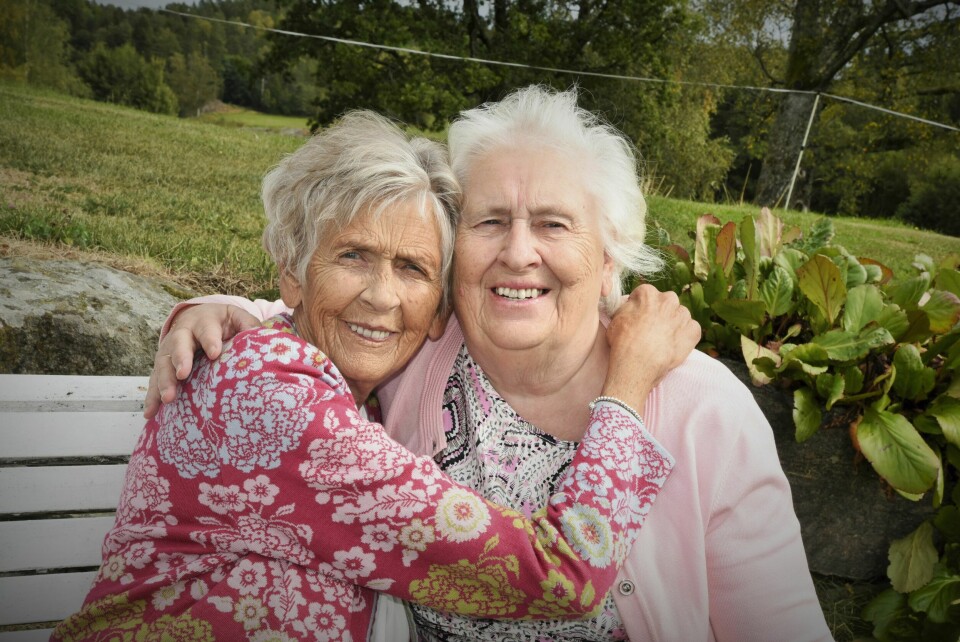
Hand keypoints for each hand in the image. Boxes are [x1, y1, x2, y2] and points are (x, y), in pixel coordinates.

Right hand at [143, 304, 259, 418]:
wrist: (199, 316)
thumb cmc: (224, 322)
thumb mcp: (238, 318)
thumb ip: (249, 326)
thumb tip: (262, 338)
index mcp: (204, 321)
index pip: (206, 330)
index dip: (210, 340)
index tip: (214, 353)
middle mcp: (183, 333)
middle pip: (178, 344)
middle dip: (180, 359)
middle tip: (183, 374)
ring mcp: (169, 349)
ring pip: (163, 363)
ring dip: (164, 381)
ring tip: (167, 398)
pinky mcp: (163, 365)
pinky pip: (155, 380)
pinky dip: (152, 396)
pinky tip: (151, 413)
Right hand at [601, 284, 700, 412]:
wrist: (636, 365)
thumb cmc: (622, 342)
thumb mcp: (616, 318)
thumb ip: (627, 308)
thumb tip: (632, 306)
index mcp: (648, 294)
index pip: (646, 294)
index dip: (642, 306)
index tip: (639, 317)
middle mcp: (668, 300)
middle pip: (667, 302)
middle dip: (661, 312)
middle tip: (652, 328)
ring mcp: (682, 315)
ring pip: (681, 315)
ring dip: (674, 323)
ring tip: (663, 339)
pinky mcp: (692, 331)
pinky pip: (692, 329)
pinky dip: (685, 335)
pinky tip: (674, 344)